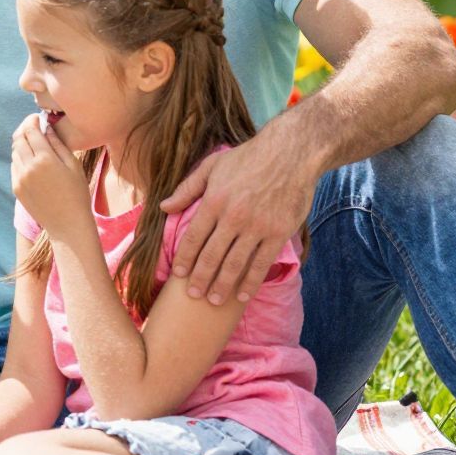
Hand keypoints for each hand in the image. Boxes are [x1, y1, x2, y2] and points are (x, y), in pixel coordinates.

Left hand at [10, 113, 88, 238]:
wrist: (67, 224)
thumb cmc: (77, 194)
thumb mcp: (73, 165)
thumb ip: (58, 144)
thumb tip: (46, 128)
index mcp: (44, 159)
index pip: (30, 130)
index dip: (32, 121)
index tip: (37, 118)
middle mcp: (27, 167)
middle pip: (18, 139)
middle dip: (25, 129)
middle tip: (34, 127)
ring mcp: (19, 178)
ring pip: (15, 152)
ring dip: (22, 144)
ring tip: (36, 145)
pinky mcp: (16, 188)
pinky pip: (15, 166)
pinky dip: (21, 158)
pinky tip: (33, 162)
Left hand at [158, 132, 314, 302]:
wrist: (292, 153)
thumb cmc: (249, 157)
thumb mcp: (212, 165)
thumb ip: (188, 189)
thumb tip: (164, 207)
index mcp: (214, 200)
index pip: (193, 237)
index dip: (184, 258)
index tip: (179, 274)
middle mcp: (233, 216)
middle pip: (211, 255)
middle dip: (200, 278)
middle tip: (193, 295)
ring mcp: (257, 226)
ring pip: (235, 263)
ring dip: (222, 285)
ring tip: (214, 301)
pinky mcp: (278, 232)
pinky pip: (262, 263)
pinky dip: (251, 281)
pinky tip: (243, 294)